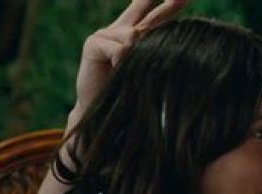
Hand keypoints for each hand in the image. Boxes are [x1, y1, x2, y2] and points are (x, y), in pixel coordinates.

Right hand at [74, 0, 189, 116]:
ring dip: (136, 57)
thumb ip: (153, 55)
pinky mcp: (94, 43)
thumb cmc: (125, 97)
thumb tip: (166, 41)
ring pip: (134, 36)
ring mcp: (105, 34)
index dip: (167, 6)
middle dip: (165, 3)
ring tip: (124, 71)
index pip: (151, 15)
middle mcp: (120, 31)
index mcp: (133, 38)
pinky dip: (122, 62)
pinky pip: (120, 49)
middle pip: (142, 7)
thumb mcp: (144, 73)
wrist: (102, 113)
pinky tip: (115, 70)